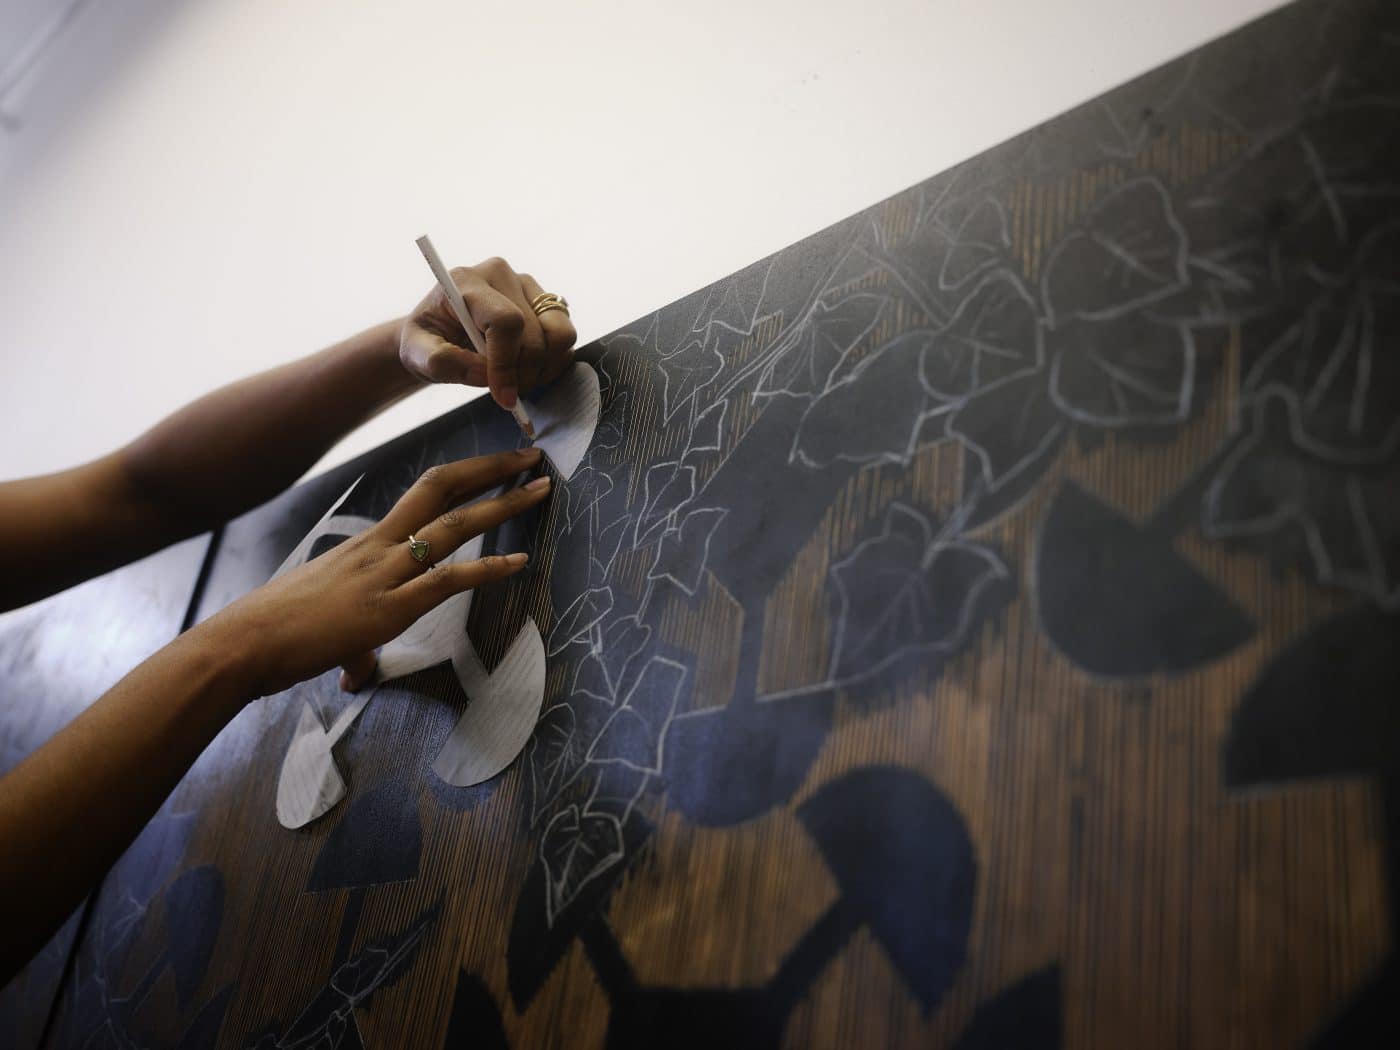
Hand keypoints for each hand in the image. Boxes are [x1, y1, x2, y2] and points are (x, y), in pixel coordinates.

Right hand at [200, 447, 550, 699]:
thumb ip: (353, 641)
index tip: (499, 464)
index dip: (465, 476)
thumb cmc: (274, 632)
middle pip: (442, 489)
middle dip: (491, 470)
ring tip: (540, 491)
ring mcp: (384, 575)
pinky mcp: (387, 609)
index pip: (424, 494)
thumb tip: (357, 669)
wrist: (241, 645)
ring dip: (502, 506)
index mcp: (367, 544)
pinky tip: (518, 562)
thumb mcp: (326, 621)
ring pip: (453, 526)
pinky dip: (487, 570)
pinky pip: (446, 581)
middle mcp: (379, 547)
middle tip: (531, 458)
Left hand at [398, 256, 577, 410]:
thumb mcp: (417, 353)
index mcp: (467, 282)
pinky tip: (528, 369)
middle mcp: (502, 276)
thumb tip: (484, 373)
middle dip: (522, 374)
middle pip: (533, 334)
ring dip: (543, 368)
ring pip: (561, 333)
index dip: (507, 364)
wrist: (439, 333)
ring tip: (518, 380)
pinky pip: (566, 338)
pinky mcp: (546, 302)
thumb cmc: (427, 340)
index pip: (505, 321)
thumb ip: (442, 362)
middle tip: (505, 393)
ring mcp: (528, 287)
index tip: (502, 395)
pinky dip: (553, 363)